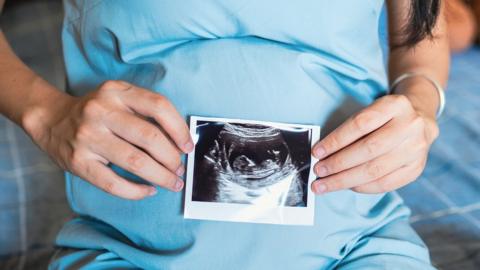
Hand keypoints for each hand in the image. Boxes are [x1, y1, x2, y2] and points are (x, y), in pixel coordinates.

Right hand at [24, 80, 193, 199]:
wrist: (50, 119)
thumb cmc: (96, 112)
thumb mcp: (118, 98)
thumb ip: (145, 111)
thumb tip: (180, 141)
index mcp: (116, 92)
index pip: (158, 106)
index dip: (179, 128)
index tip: (188, 146)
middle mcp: (101, 111)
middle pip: (150, 137)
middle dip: (172, 158)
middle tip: (180, 169)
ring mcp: (88, 137)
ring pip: (135, 162)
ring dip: (161, 176)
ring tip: (172, 182)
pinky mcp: (79, 162)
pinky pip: (114, 183)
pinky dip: (136, 191)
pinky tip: (148, 190)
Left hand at [311, 94, 438, 193]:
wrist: (419, 121)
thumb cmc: (384, 118)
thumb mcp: (370, 111)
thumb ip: (349, 130)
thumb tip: (322, 154)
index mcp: (395, 105)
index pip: (360, 124)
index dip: (336, 140)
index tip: (317, 152)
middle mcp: (410, 126)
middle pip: (368, 149)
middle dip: (338, 163)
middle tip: (318, 171)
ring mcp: (416, 149)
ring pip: (375, 170)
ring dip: (345, 180)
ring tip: (326, 184)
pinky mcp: (416, 169)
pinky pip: (385, 184)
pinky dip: (362, 187)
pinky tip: (347, 186)